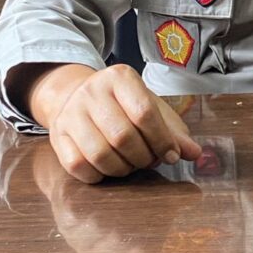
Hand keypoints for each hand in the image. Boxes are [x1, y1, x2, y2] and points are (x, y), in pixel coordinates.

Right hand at [30, 63, 201, 183]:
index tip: (170, 154)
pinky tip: (108, 168)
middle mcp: (92, 91)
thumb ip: (173, 130)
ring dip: (122, 169)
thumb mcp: (150, 107)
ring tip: (130, 164)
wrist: (76, 95)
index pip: (144, 112)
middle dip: (143, 157)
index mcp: (120, 77)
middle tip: (149, 160)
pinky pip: (79, 166)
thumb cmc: (121, 104)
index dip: (161, 139)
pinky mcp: (57, 135)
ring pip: (100, 154)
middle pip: (123, 136)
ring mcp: (71, 113)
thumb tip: (195, 153)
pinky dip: (99, 175)